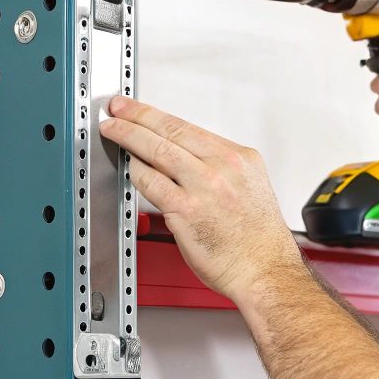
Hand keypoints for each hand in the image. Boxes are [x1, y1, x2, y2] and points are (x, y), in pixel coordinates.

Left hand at [98, 97, 304, 304]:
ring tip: (114, 130)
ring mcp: (204, 187)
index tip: (139, 109)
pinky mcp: (186, 210)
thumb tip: (185, 159)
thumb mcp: (250, 187)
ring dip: (129, 136)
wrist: (265, 270)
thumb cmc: (258, 239)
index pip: (188, 127)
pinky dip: (136, 172)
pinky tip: (128, 166)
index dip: (156, 115)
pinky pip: (152, 183)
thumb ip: (219, 170)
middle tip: (118, 108)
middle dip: (137, 115)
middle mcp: (223, 167)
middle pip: (170, 130)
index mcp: (240, 158)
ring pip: (157, 150)